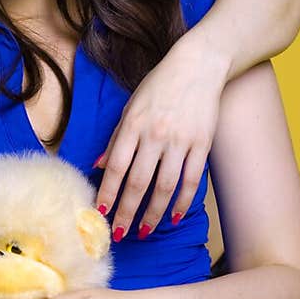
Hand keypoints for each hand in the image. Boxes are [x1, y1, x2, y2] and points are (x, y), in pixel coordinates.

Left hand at [94, 34, 227, 237]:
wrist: (199, 64)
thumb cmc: (160, 86)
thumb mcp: (131, 107)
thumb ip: (116, 139)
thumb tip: (98, 166)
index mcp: (133, 125)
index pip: (116, 167)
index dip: (107, 193)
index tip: (100, 213)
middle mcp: (156, 135)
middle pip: (138, 183)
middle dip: (127, 212)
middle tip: (119, 234)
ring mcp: (180, 141)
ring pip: (165, 187)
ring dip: (153, 213)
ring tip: (144, 231)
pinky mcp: (202, 144)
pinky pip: (191, 180)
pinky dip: (182, 201)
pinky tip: (173, 216)